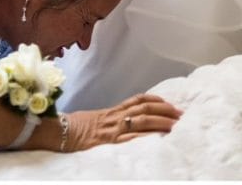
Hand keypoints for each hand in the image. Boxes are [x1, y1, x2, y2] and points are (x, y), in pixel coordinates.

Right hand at [65, 92, 182, 150]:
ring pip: (142, 121)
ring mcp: (113, 129)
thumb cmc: (76, 128)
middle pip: (145, 109)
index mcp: (113, 111)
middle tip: (181, 114)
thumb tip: (126, 122)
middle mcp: (115, 117)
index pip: (138, 100)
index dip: (156, 100)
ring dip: (161, 122)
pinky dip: (145, 137)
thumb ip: (110, 120)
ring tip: (175, 125)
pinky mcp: (109, 141)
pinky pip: (130, 138)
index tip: (171, 103)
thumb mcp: (95, 120)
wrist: (60, 132)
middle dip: (165, 111)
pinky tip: (157, 139)